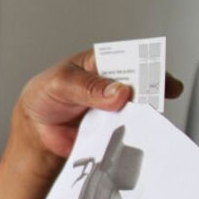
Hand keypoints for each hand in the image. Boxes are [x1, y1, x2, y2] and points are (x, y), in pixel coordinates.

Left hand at [13, 49, 184, 175]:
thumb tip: (120, 92)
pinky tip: (136, 139)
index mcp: (104, 63)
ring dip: (145, 118)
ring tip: (147, 122)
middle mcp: (115, 85)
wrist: (36, 127)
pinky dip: (133, 138)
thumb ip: (88, 87)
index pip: (133, 59)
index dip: (151, 66)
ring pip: (139, 112)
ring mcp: (117, 109)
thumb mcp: (61, 83)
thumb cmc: (46, 94)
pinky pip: (127, 135)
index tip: (163, 79)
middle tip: (158, 102)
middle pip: (143, 86)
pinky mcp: (113, 131)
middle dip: (154, 94)